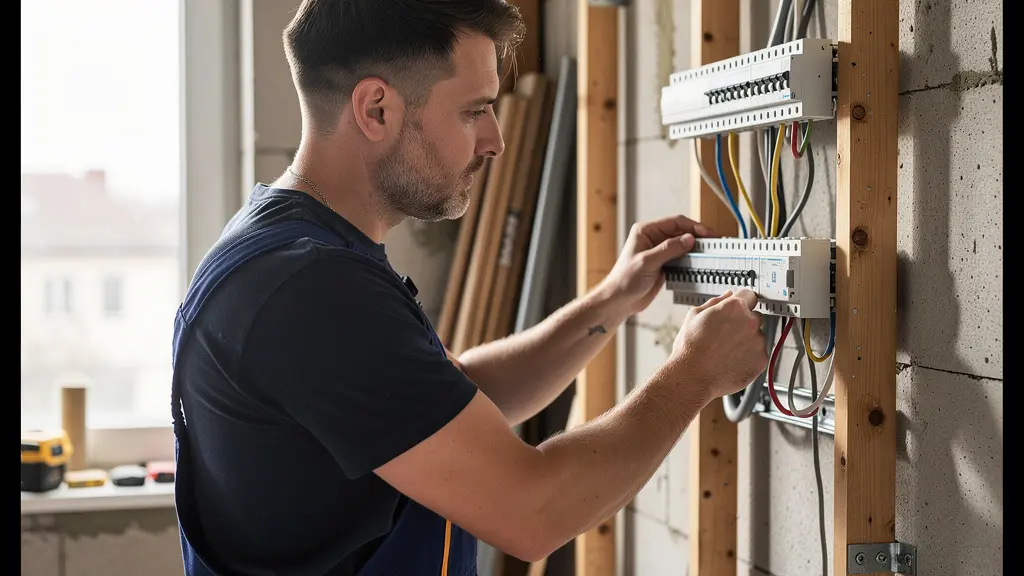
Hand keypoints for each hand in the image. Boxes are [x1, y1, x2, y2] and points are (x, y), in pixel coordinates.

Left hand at [599, 215, 716, 316]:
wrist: (619, 301)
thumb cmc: (625, 279)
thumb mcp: (647, 262)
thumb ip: (669, 249)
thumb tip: (690, 239)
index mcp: (646, 231)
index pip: (675, 222)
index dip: (694, 226)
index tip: (708, 234)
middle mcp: (654, 238)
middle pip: (682, 232)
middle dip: (699, 236)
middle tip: (716, 243)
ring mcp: (660, 251)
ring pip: (684, 245)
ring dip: (697, 249)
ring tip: (713, 252)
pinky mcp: (665, 264)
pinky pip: (682, 258)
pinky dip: (693, 260)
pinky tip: (702, 264)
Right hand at [670, 289, 768, 401]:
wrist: (693, 377)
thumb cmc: (690, 348)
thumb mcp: (694, 316)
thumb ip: (715, 302)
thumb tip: (728, 295)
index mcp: (734, 307)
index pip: (749, 295)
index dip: (740, 302)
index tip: (736, 310)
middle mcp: (750, 322)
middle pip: (755, 316)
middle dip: (743, 323)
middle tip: (725, 335)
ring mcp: (758, 342)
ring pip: (757, 336)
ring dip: (746, 341)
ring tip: (725, 351)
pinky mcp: (761, 360)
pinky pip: (758, 354)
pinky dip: (748, 357)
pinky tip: (731, 361)